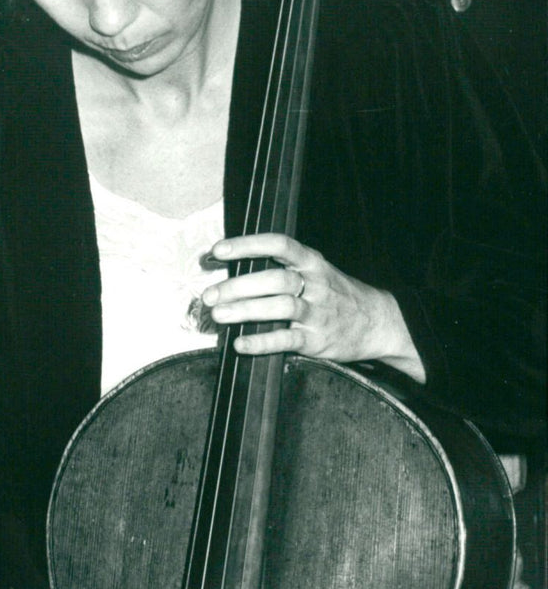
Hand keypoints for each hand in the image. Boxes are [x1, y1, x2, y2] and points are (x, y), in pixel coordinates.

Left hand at [202, 233, 424, 381]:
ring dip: (245, 310)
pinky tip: (240, 344)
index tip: (219, 250)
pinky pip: (285, 340)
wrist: (377, 322)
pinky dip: (261, 343)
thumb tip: (232, 270)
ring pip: (279, 307)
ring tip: (219, 315)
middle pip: (274, 278)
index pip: (279, 244)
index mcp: (311, 262)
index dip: (247, 245)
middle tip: (210, 294)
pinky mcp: (316, 340)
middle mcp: (314, 284)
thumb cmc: (335, 295)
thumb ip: (281, 269)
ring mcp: (316, 313)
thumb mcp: (315, 272)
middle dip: (238, 285)